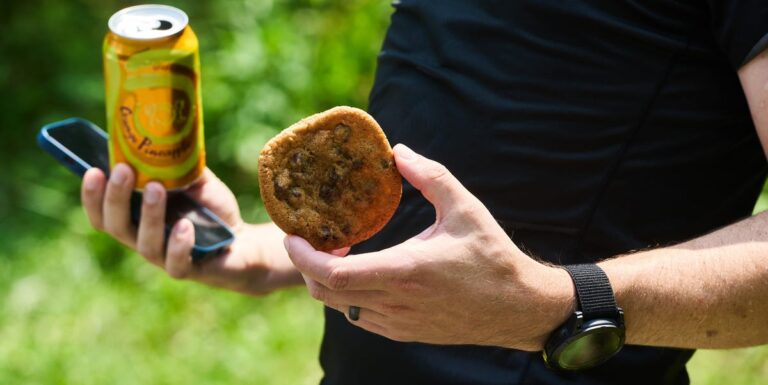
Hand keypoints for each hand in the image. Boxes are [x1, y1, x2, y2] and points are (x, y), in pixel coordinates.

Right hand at [81, 164, 296, 294]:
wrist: (243, 242)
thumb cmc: (211, 210)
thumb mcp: (196, 181)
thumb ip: (178, 163)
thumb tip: (164, 133)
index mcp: (135, 218)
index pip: (101, 211)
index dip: (92, 195)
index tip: (92, 170)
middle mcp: (142, 239)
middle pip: (115, 225)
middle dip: (116, 197)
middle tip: (123, 171)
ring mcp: (163, 257)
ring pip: (145, 243)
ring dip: (149, 214)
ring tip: (157, 188)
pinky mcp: (188, 269)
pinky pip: (176, 264)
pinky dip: (178, 245)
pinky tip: (184, 226)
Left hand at [285, 144, 574, 350]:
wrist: (518, 307)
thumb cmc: (492, 256)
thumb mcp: (465, 208)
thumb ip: (430, 176)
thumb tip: (398, 151)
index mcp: (405, 271)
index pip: (333, 274)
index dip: (303, 257)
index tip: (294, 235)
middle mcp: (396, 302)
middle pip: (326, 293)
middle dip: (307, 266)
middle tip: (315, 239)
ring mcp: (399, 323)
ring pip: (341, 307)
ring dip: (328, 282)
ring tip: (339, 253)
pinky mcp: (405, 333)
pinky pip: (360, 319)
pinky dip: (348, 297)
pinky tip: (364, 274)